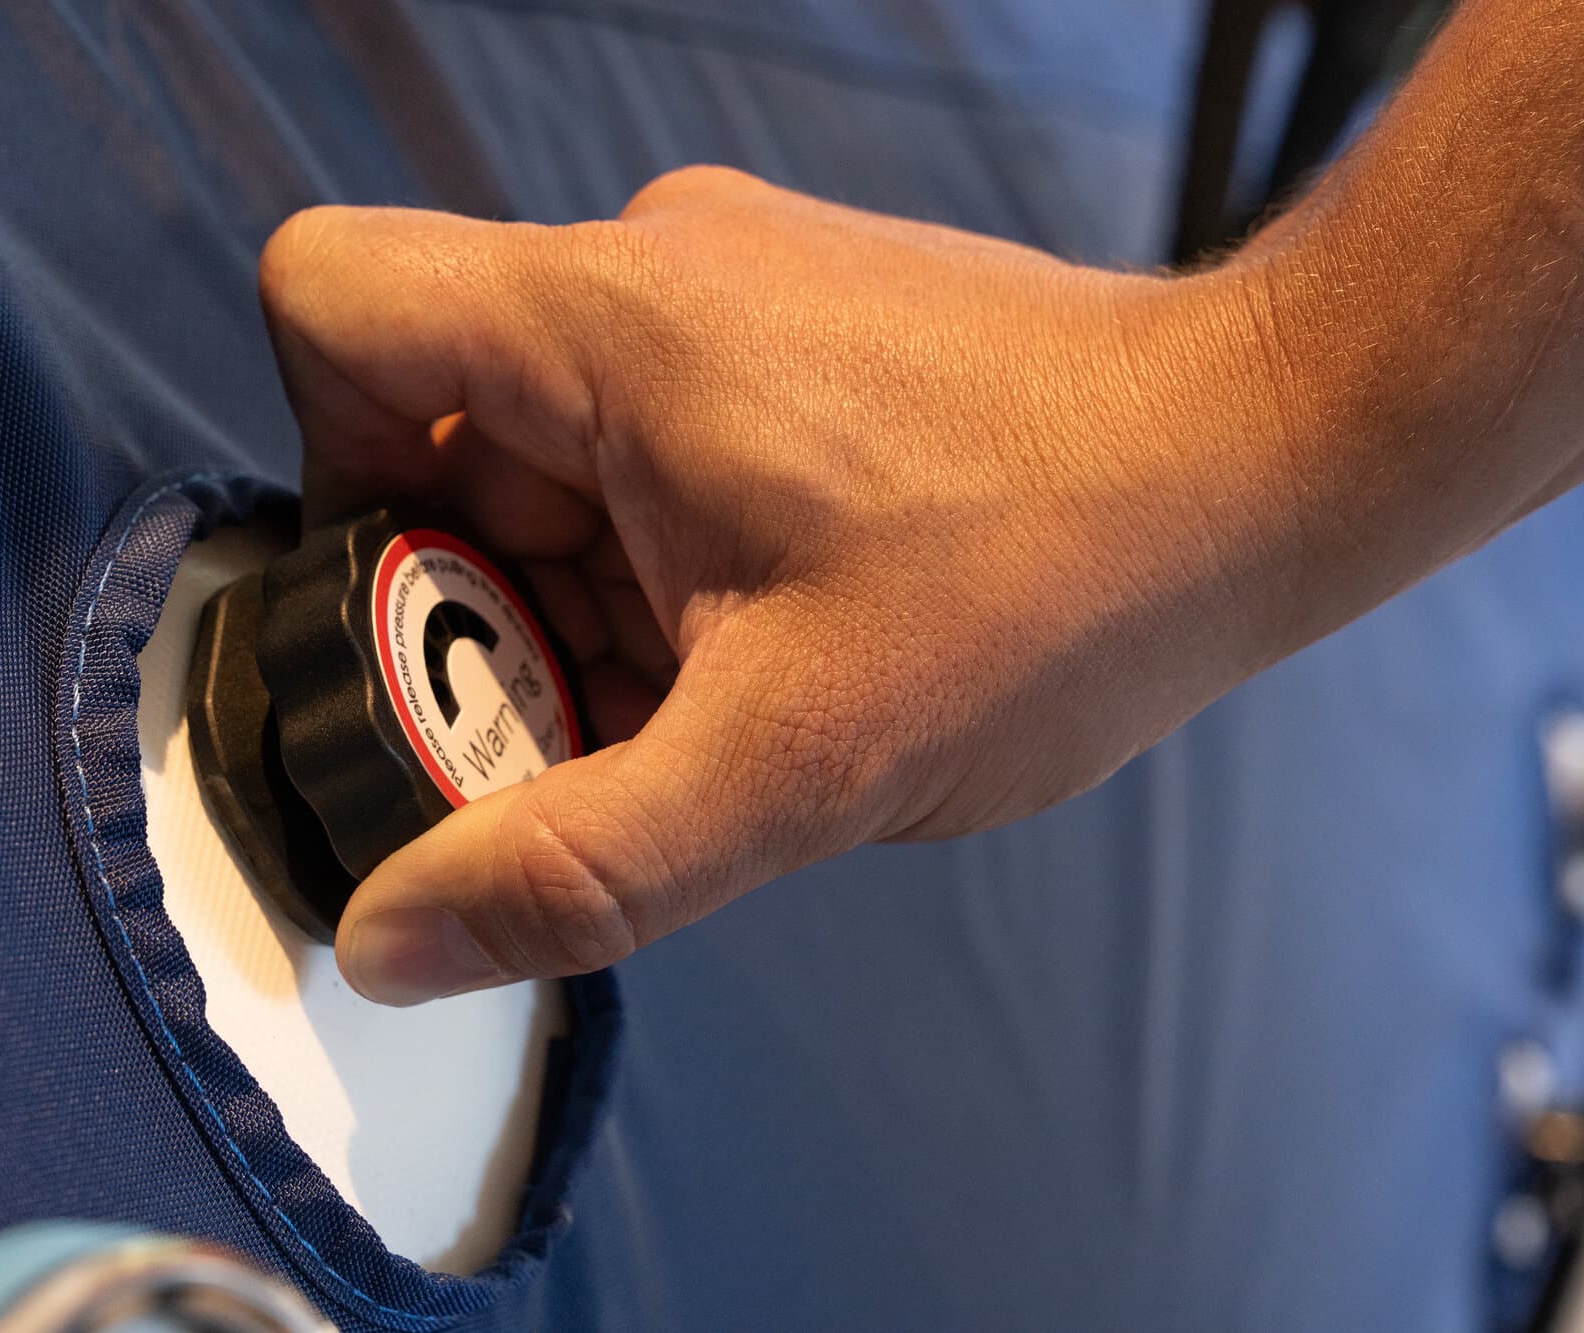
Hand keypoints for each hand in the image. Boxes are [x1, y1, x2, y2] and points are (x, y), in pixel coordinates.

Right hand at [260, 167, 1298, 1003]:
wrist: (1263, 462)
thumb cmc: (1064, 566)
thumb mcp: (799, 757)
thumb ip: (577, 862)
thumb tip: (393, 938)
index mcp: (612, 324)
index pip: (331, 305)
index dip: (320, 479)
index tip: (426, 629)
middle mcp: (653, 280)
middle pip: (436, 438)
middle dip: (480, 616)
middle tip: (601, 730)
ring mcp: (726, 307)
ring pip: (546, 469)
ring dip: (582, 614)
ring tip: (716, 703)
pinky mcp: (787, 350)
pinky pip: (641, 464)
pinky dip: (658, 580)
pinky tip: (766, 659)